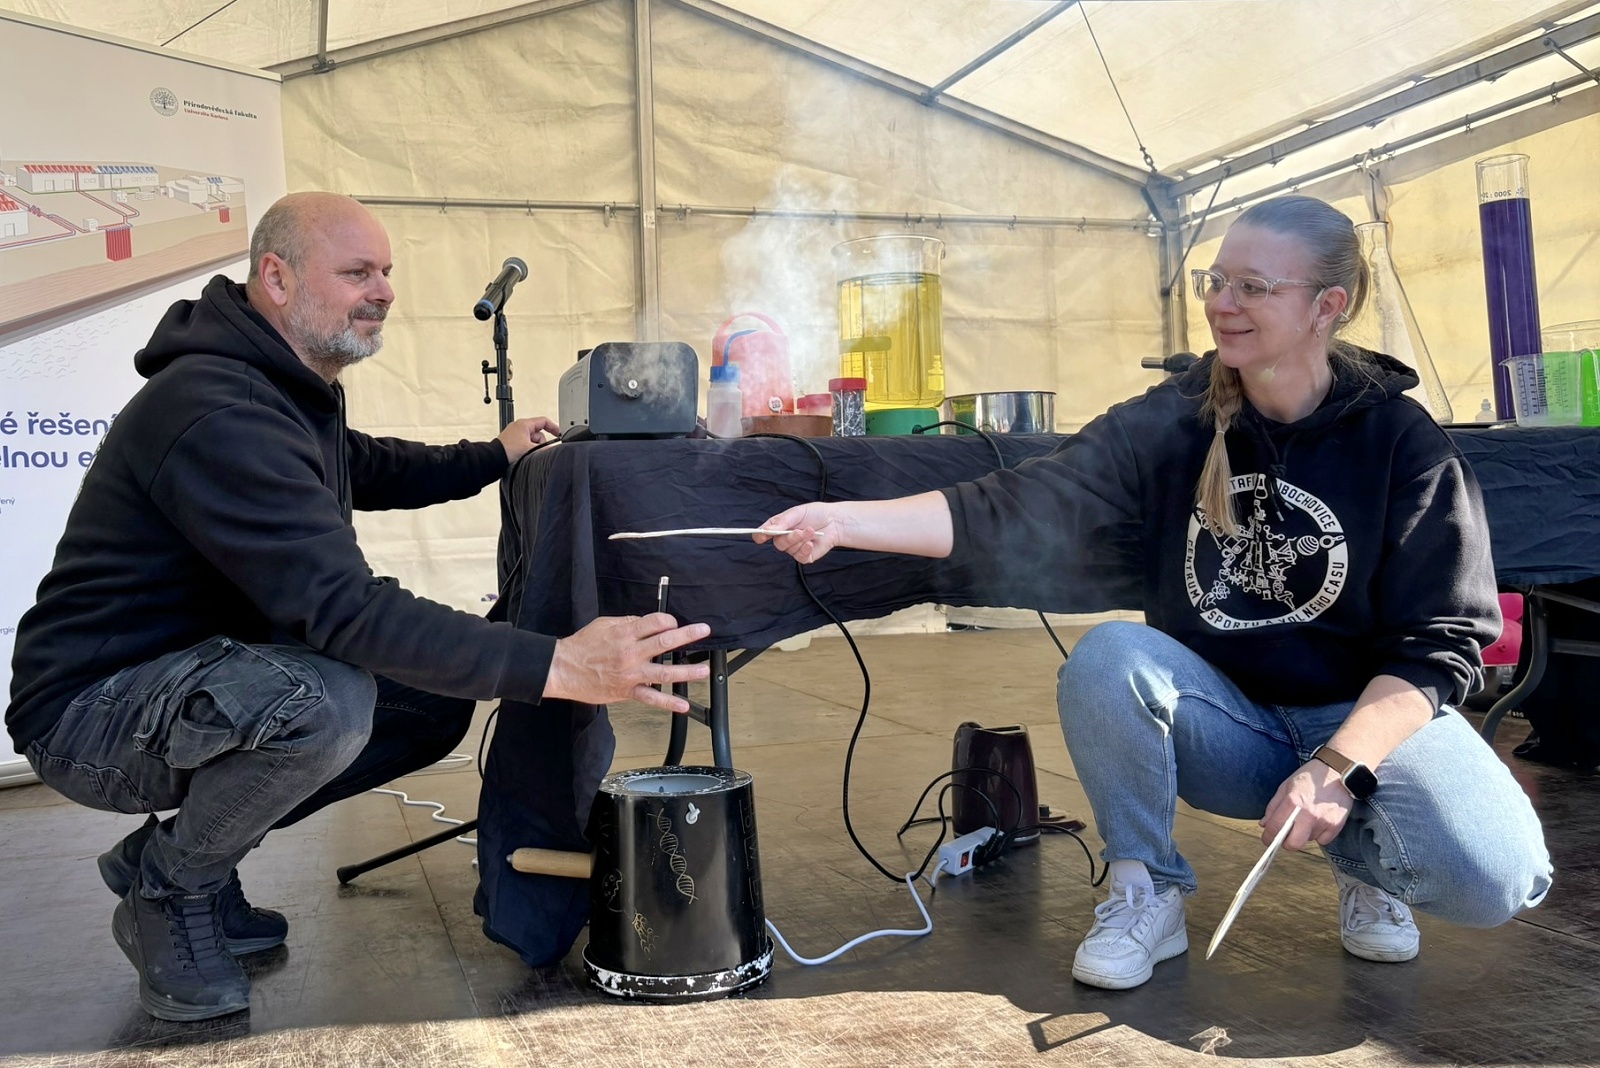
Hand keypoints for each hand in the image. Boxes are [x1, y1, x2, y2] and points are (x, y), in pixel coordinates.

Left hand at [498, 415, 560, 462]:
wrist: (493, 459)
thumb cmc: (507, 451)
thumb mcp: (530, 449)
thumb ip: (544, 449)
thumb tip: (553, 450)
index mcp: (524, 424)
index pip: (544, 421)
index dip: (553, 427)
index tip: (558, 434)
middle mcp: (519, 427)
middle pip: (539, 433)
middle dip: (540, 443)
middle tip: (536, 450)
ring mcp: (515, 435)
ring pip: (532, 441)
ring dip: (533, 448)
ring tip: (527, 454)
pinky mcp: (512, 443)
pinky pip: (526, 445)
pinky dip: (527, 450)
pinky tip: (523, 456)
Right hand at [544, 613, 710, 712]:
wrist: (563, 669)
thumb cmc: (582, 646)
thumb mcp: (604, 624)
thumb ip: (627, 623)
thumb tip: (646, 623)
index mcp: (625, 633)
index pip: (656, 622)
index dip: (669, 620)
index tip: (674, 623)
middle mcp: (631, 653)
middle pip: (665, 642)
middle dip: (688, 635)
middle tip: (704, 631)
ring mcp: (631, 674)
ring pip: (664, 672)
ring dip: (687, 671)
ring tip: (704, 670)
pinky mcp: (627, 691)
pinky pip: (650, 698)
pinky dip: (668, 703)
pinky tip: (683, 705)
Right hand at [755, 502, 845, 563]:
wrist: (835, 521)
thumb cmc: (816, 514)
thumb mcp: (797, 513)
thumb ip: (782, 522)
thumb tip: (767, 530)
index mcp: (780, 526)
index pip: (764, 533)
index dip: (760, 536)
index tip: (762, 536)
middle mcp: (785, 538)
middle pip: (778, 544)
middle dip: (789, 537)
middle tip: (800, 530)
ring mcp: (795, 548)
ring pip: (790, 550)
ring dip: (801, 540)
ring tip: (811, 531)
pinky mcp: (805, 556)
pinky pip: (799, 557)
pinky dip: (805, 550)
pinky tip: (811, 543)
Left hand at [1261, 759, 1353, 849]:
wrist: (1338, 770)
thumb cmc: (1310, 777)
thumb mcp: (1286, 786)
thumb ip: (1273, 806)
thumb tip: (1265, 825)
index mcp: (1292, 802)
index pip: (1275, 828)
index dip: (1268, 837)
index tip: (1267, 839)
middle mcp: (1308, 814)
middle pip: (1293, 844)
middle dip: (1287, 843)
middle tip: (1286, 836)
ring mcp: (1324, 821)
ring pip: (1308, 840)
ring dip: (1304, 834)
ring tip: (1307, 818)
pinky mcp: (1337, 825)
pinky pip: (1323, 840)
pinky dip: (1319, 834)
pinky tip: (1319, 821)